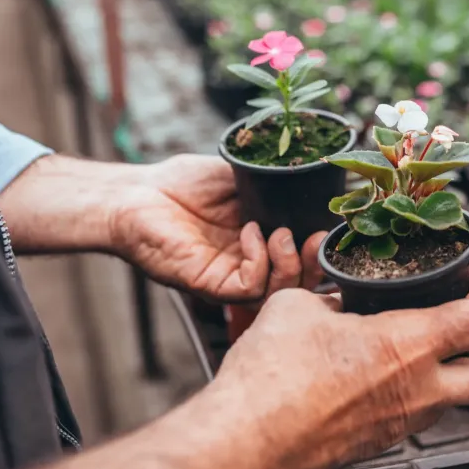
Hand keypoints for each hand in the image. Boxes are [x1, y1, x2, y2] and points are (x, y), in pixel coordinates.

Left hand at [111, 154, 324, 302]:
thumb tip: (314, 177)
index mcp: (262, 242)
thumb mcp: (241, 175)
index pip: (302, 258)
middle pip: (298, 284)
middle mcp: (250, 264)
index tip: (331, 226)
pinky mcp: (209, 284)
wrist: (138, 193)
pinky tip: (251, 233)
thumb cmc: (183, 183)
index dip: (321, 249)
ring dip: (289, 263)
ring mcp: (230, 277)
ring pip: (278, 293)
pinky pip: (248, 288)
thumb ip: (274, 183)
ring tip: (279, 232)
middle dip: (315, 265)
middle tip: (316, 238)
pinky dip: (259, 261)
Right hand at [210, 267, 468, 468]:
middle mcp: (417, 390)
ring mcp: (401, 421)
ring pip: (456, 396)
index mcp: (407, 347)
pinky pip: (418, 411)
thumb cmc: (270, 378)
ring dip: (456, 366)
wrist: (245, 441)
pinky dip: (419, 386)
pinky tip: (386, 367)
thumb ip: (331, 297)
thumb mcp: (299, 307)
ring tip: (430, 338)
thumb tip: (338, 300)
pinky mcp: (379, 439)